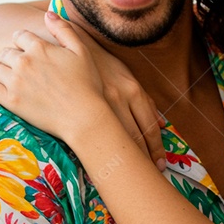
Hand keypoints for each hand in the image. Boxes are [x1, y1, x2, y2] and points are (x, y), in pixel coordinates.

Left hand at [0, 13, 108, 142]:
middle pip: (5, 52)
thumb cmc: (86, 84)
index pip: (20, 36)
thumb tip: (48, 13)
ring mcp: (15, 81)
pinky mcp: (10, 100)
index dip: (21, 40)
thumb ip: (63, 29)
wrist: (82, 117)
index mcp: (39, 47)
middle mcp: (24, 61)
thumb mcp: (80, 51)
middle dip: (8, 55)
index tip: (22, 47)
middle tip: (9, 61)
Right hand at [68, 19, 165, 170]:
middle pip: (135, 136)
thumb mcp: (122, 73)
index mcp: (132, 89)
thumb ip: (141, 98)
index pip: (149, 125)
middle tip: (151, 179)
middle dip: (144, 159)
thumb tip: (161, 123)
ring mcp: (98, 104)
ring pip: (115, 137)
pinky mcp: (78, 107)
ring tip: (131, 178)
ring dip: (124, 158)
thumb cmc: (95, 60)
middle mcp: (119, 97)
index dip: (156, 148)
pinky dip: (99, 149)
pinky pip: (90, 133)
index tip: (160, 165)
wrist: (62, 45)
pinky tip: (101, 162)